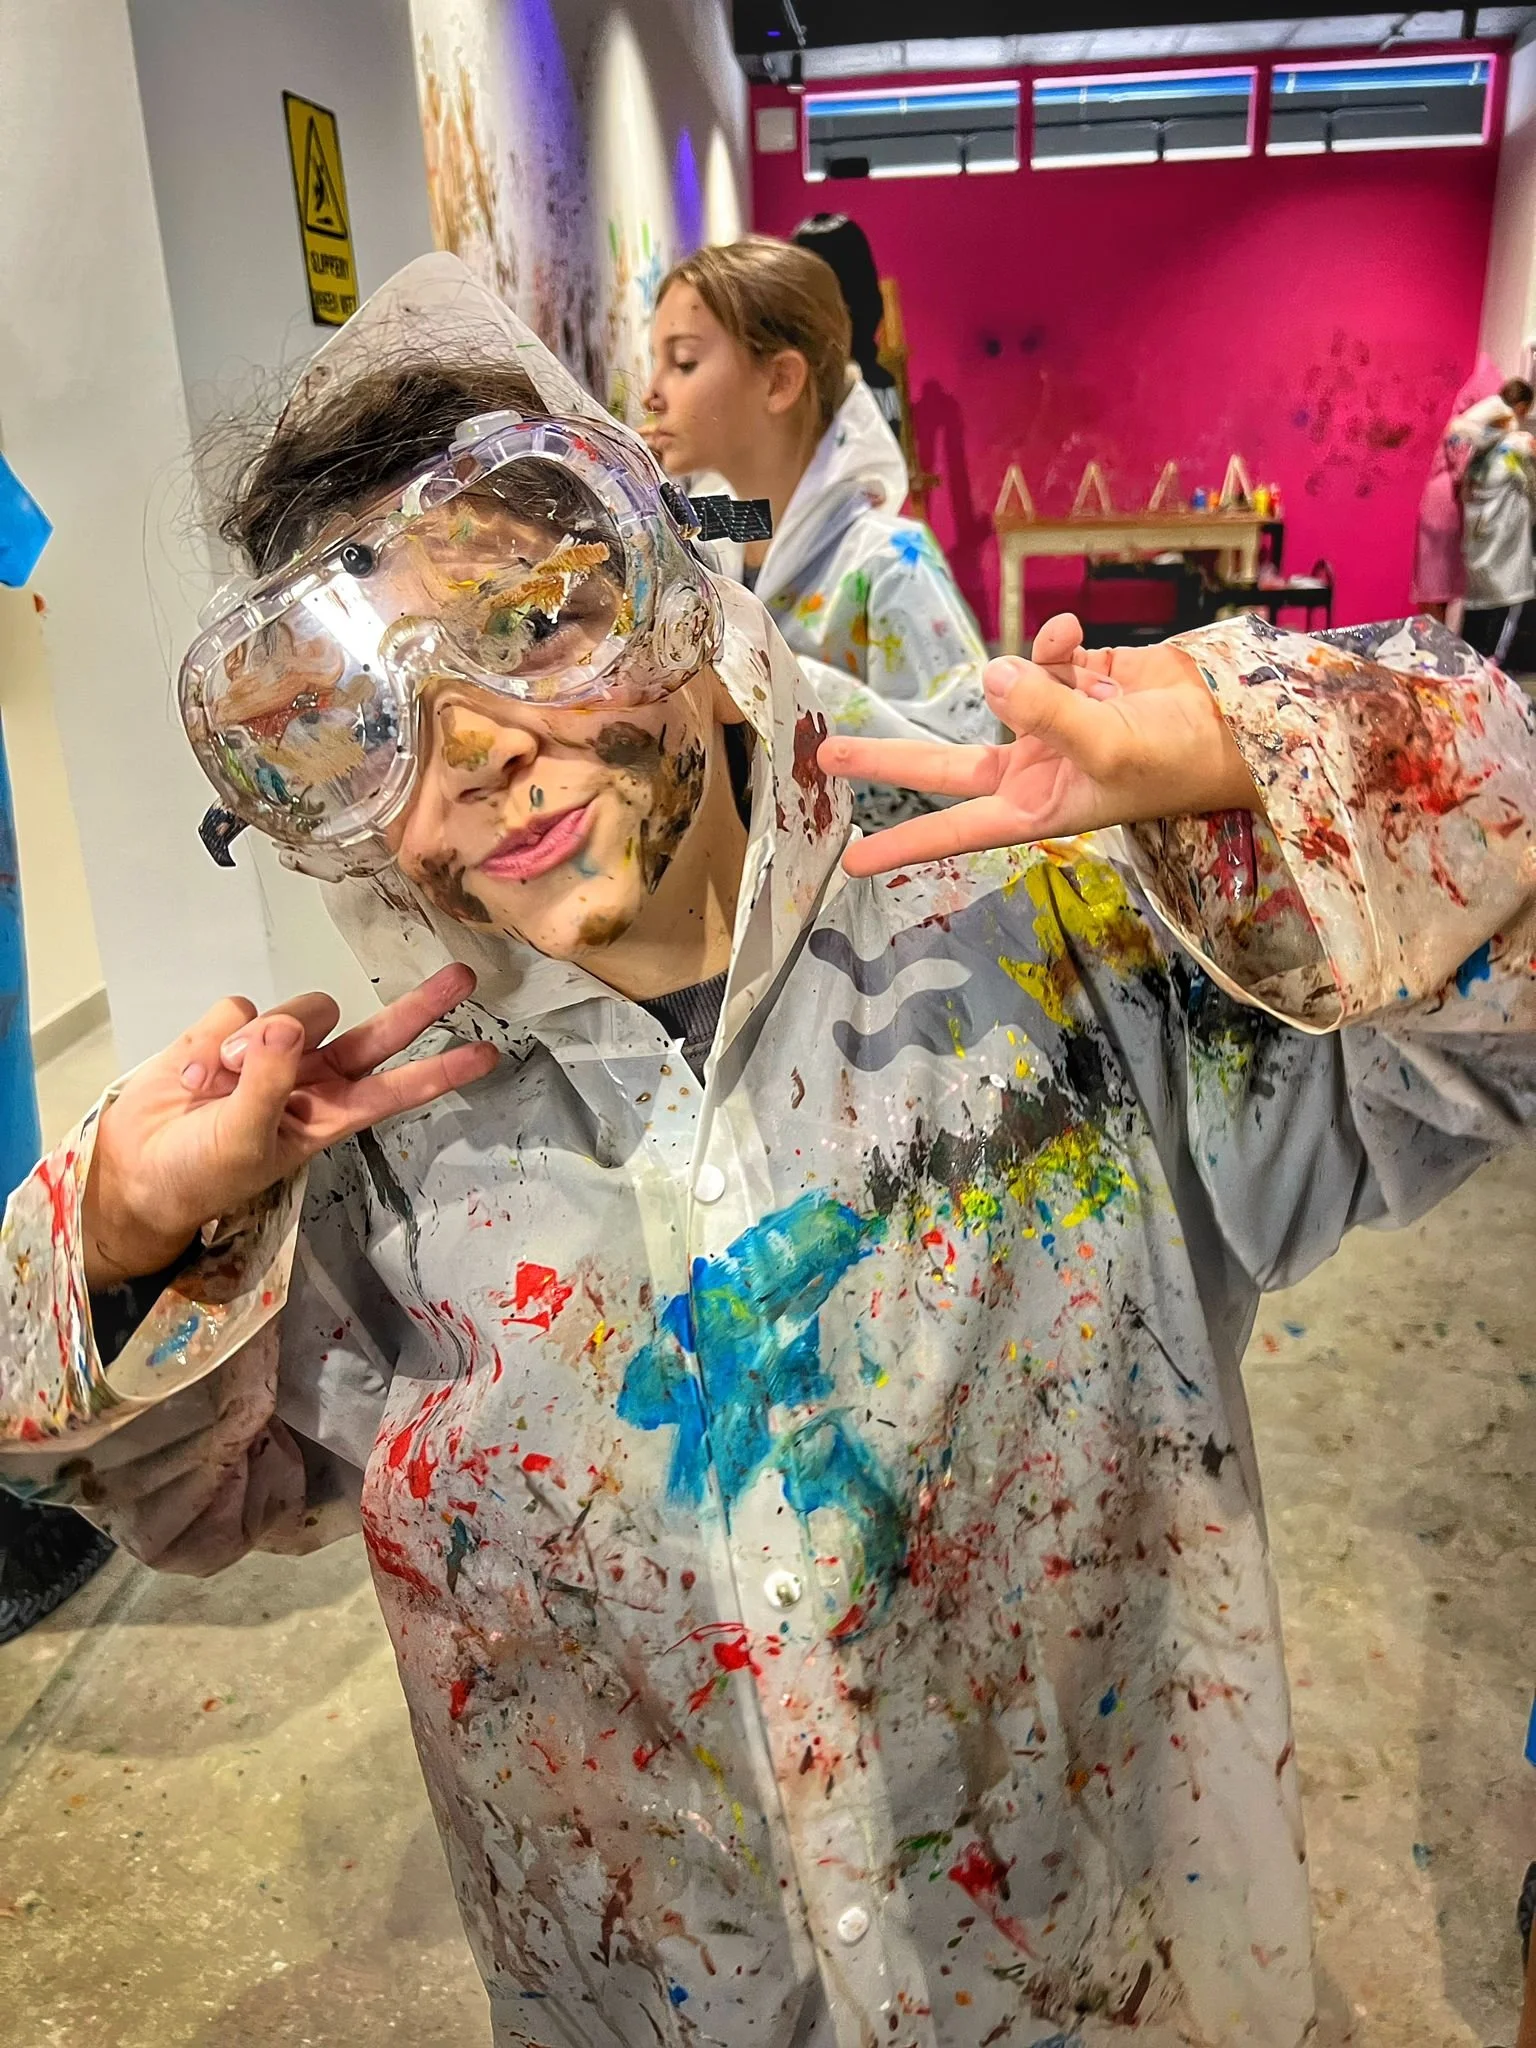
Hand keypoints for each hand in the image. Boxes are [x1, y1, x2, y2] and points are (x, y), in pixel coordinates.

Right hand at [82, 964, 496, 1288]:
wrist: (135, 1167)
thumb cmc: (200, 1173)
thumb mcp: (244, 1143)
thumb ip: (269, 1084)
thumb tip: (286, 1026)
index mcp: (328, 1115)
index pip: (396, 1089)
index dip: (441, 1072)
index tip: (488, 1055)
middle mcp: (312, 1077)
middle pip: (376, 1033)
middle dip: (419, 1006)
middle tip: (463, 976)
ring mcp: (273, 1050)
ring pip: (299, 1011)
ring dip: (257, 1042)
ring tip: (215, 1087)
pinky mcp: (229, 1031)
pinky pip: (238, 1009)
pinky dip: (212, 1041)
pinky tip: (193, 1075)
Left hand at [818, 612, 1258, 878]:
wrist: (1234, 724)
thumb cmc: (1176, 762)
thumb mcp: (1108, 748)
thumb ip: (1046, 711)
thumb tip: (993, 676)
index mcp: (1034, 807)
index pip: (954, 831)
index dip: (904, 847)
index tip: (851, 863)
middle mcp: (1033, 769)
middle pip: (945, 768)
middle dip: (891, 759)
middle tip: (827, 757)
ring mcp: (1050, 724)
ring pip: (1006, 689)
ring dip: (1026, 670)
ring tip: (1066, 657)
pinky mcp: (1074, 680)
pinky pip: (1043, 653)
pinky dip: (1054, 641)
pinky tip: (1074, 635)